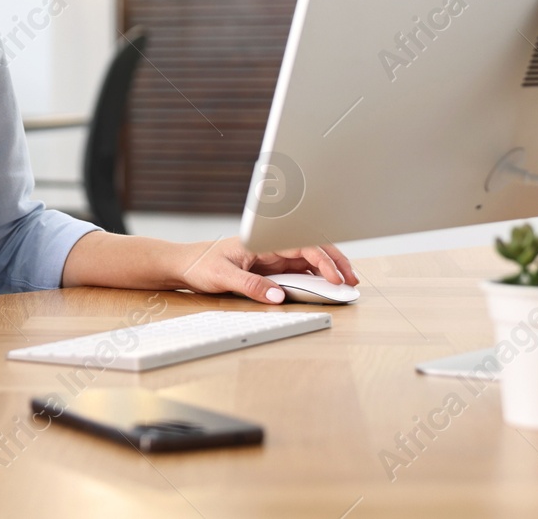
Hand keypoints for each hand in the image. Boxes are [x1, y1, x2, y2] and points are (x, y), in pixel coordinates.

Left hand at [174, 237, 357, 304]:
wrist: (183, 264)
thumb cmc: (200, 264)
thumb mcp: (222, 277)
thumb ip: (251, 286)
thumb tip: (279, 296)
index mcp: (263, 241)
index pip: (302, 245)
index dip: (324, 261)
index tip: (336, 278)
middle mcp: (270, 246)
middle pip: (312, 248)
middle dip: (336, 261)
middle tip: (353, 280)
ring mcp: (271, 256)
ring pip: (308, 259)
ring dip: (329, 269)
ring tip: (346, 284)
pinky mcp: (269, 267)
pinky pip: (298, 270)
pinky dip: (316, 277)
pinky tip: (325, 287)